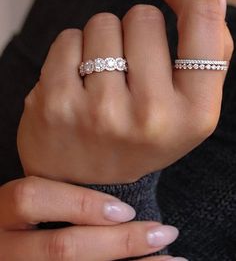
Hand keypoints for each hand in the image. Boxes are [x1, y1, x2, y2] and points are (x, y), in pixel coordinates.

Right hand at [0, 176, 179, 259]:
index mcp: (4, 212)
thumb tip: (114, 173)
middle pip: (61, 248)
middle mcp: (7, 247)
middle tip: (163, 231)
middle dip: (118, 242)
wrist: (8, 244)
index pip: (31, 199)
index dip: (79, 203)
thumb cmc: (28, 214)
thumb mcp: (34, 196)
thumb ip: (58, 189)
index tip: (125, 209)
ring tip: (172, 257)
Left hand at [17, 0, 232, 183]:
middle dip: (134, 33)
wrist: (87, 181)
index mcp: (192, 116)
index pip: (203, 26)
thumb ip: (210, 50)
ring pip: (102, 24)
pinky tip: (76, 84)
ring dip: (103, 43)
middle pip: (142, 18)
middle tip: (128, 70)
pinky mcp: (56, 102)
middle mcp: (149, 115)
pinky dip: (73, 52)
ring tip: (102, 81)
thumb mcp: (187, 109)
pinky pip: (68, 38)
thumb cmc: (140, 139)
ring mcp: (99, 110)